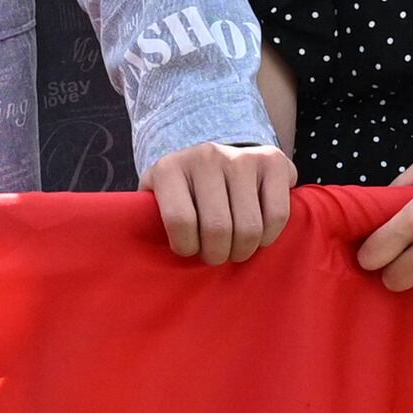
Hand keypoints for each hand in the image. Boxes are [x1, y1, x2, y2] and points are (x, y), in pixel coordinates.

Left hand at [145, 140, 294, 268]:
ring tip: (235, 249)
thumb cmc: (181, 191)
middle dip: (217, 254)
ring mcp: (242, 157)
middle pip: (218, 228)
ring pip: (249, 226)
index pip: (179, 220)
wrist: (216, 156)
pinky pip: (277, 215)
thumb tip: (135, 257)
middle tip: (215, 256)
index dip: (186, 247)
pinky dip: (268, 236)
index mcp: (169, 169)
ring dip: (242, 250)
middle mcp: (206, 157)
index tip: (188, 250)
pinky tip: (257, 236)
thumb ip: (147, 221)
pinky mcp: (274, 161)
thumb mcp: (154, 200)